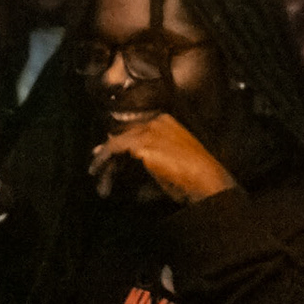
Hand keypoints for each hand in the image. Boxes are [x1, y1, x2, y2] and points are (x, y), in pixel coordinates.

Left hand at [88, 114, 237, 202]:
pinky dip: (103, 161)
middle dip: (107, 153)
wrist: (208, 181)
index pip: (134, 131)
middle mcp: (156, 122)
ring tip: (97, 178)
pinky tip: (98, 173)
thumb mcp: (171, 164)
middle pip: (124, 136)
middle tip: (96, 168)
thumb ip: (148, 162)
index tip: (105, 156)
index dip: (117, 144)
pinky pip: (113, 149)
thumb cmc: (195, 177)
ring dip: (104, 162)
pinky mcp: (142, 143)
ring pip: (116, 143)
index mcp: (167, 122)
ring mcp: (149, 130)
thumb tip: (124, 165)